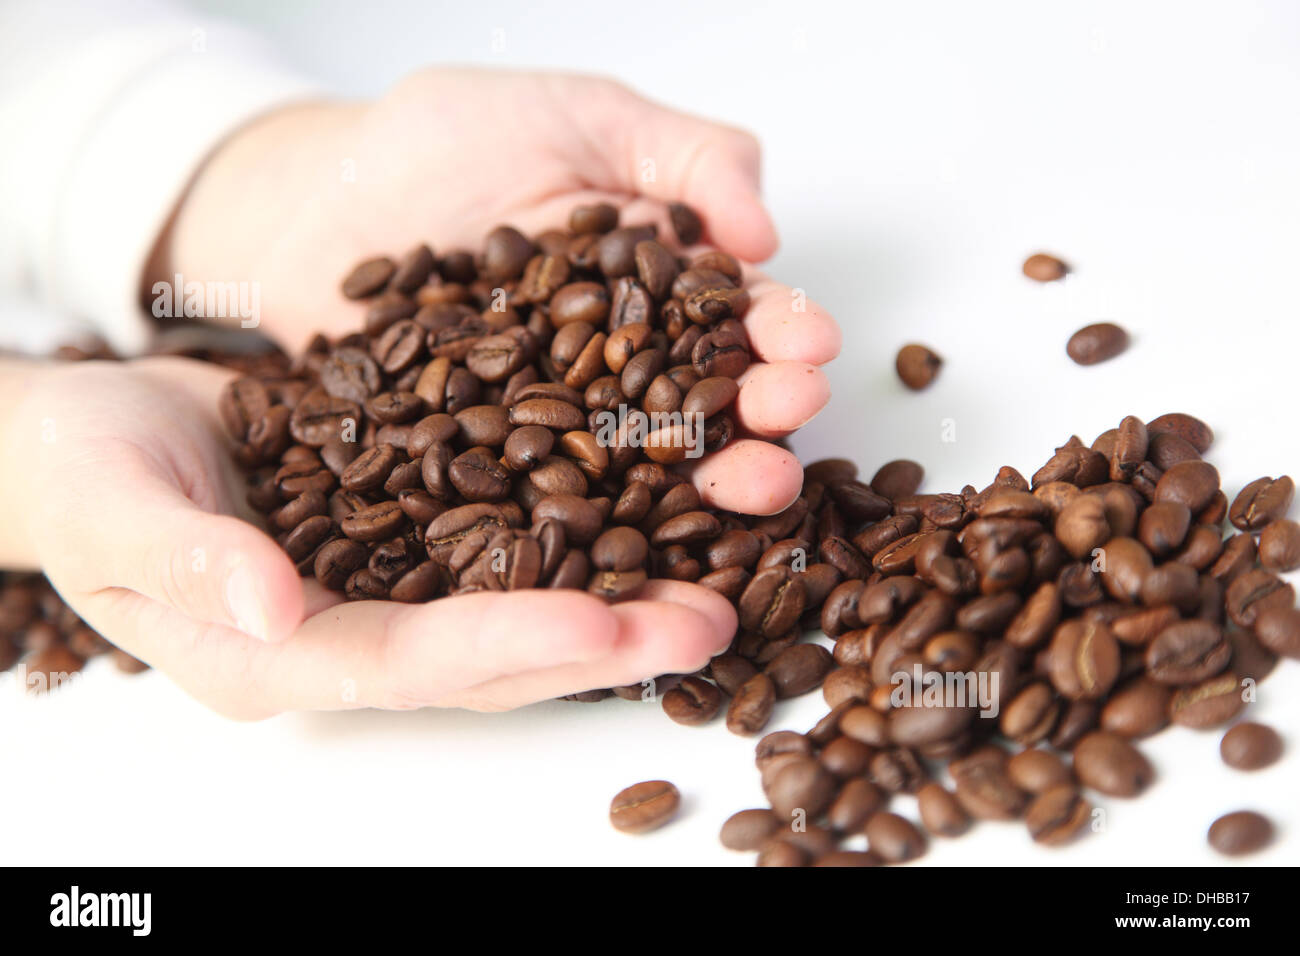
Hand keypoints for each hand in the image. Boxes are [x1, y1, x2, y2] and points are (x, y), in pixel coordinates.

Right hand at [4, 358, 734, 717]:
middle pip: (492, 651)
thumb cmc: (84, 472)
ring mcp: (390, 586)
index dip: (503, 646)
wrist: (100, 432)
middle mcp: (353, 633)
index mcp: (278, 654)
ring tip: (726, 577)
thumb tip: (272, 606)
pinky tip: (664, 499)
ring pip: (521, 602)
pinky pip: (512, 537)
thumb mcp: (110, 507)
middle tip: (712, 621)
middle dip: (604, 639)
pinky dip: (589, 526)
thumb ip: (186, 559)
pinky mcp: (415, 528)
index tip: (602, 625)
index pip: (406, 662)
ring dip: (624, 591)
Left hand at [160, 68, 840, 514]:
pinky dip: (598, 524)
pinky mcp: (491, 476)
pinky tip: (645, 538)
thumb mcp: (578, 115)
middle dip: (761, 413)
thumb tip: (764, 228)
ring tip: (755, 486)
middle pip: (704, 400)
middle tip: (790, 418)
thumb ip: (681, 154)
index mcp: (650, 286)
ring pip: (645, 465)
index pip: (730, 314)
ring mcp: (556, 430)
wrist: (306, 200)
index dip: (777, 328)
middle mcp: (616, 368)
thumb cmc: (442, 142)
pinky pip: (547, 503)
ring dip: (708, 478)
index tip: (809, 340)